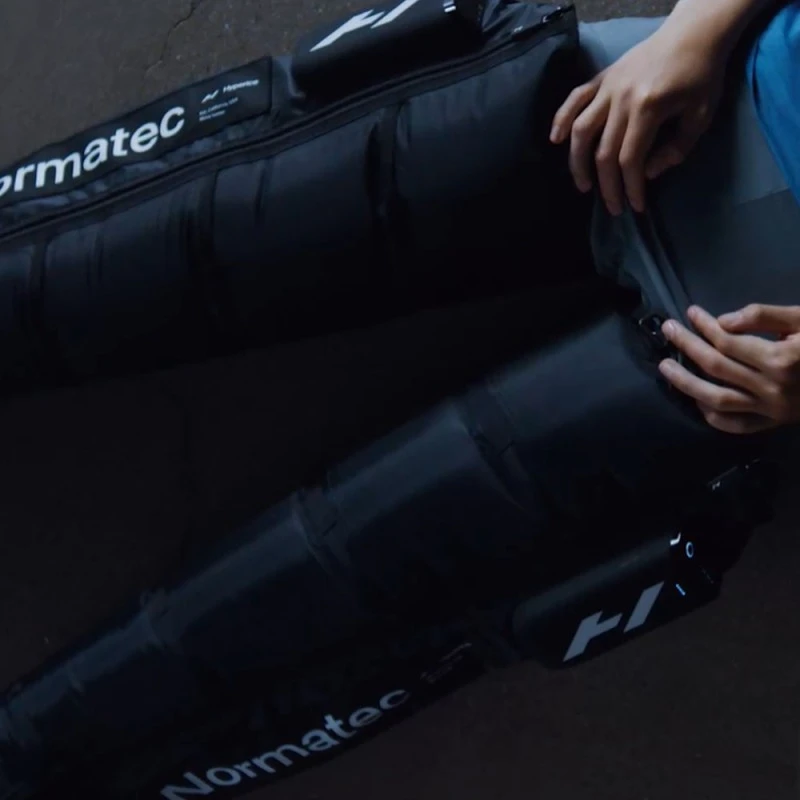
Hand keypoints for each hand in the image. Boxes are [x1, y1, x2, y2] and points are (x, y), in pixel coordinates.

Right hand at [550, 22, 726, 215]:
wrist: (694, 32)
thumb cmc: (702, 75)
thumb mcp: (701, 115)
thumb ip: (676, 148)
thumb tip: (648, 173)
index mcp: (648, 108)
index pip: (630, 159)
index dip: (630, 187)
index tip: (635, 206)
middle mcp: (621, 99)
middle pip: (604, 152)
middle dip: (607, 186)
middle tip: (612, 207)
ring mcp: (608, 87)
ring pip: (581, 130)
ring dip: (577, 162)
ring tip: (583, 185)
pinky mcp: (602, 78)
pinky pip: (575, 99)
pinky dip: (561, 119)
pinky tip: (555, 140)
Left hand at [658, 304, 799, 433]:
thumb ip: (764, 317)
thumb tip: (723, 321)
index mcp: (782, 359)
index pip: (728, 341)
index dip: (704, 325)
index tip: (689, 312)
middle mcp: (773, 388)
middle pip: (716, 367)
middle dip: (687, 346)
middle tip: (668, 330)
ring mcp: (773, 410)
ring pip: (718, 400)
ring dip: (687, 383)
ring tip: (665, 368)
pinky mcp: (775, 423)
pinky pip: (737, 426)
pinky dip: (714, 417)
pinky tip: (698, 403)